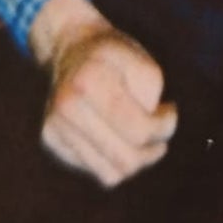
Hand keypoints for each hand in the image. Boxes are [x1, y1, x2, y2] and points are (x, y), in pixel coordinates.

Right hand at [29, 0, 177, 185]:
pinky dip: (118, 161)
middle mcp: (65, 109)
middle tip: (162, 128)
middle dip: (153, 149)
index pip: (138, 130)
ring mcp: (55, 130)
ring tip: (147, 138)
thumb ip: (151, 89)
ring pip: (112, 175)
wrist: (71, 48)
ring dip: (138, 161)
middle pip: (126, 160)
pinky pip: (99, 171)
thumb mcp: (140, 58)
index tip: (170, 109)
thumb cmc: (112, 54)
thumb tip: (148, 131)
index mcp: (88, 82)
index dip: (164, 126)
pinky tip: (123, 139)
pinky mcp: (52, 144)